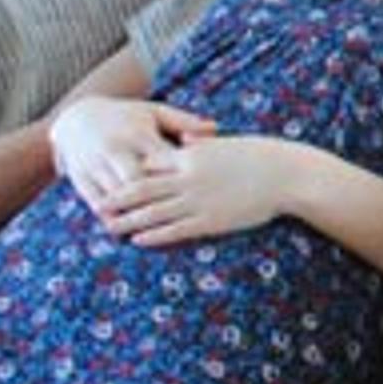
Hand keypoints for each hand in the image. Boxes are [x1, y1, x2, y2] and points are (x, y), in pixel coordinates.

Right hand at [51, 96, 217, 218]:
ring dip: (133, 215)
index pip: (162, 159)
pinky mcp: (79, 176)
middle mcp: (115, 148)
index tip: (201, 194)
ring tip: (155, 232)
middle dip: (156, 202)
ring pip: (116, 196)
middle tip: (179, 221)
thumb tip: (215, 128)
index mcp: (138, 133)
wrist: (77, 117)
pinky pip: (95, 202)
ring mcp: (95, 164)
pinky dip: (110, 217)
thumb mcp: (154, 113)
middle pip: (137, 182)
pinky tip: (124, 230)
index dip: (180, 178)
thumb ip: (184, 122)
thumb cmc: (127, 117)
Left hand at [93, 133, 305, 247]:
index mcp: (192, 155)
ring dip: (128, 220)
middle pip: (142, 188)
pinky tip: (137, 239)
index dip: (127, 172)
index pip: (149, 163)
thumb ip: (199, 146)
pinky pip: (175, 230)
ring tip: (108, 226)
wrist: (287, 174)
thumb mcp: (225, 145)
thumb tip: (182, 144)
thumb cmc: (260, 157)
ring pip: (153, 211)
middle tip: (96, 206)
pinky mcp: (210, 221)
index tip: (109, 177)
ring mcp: (198, 200)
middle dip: (117, 198)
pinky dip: (153, 235)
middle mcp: (189, 177)